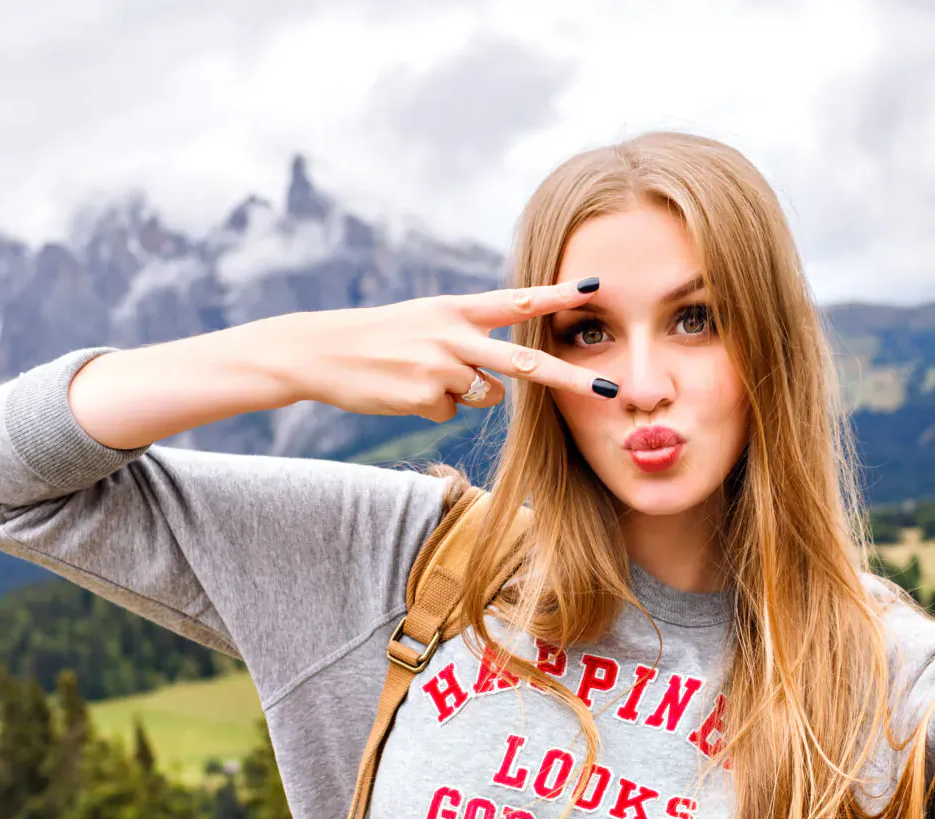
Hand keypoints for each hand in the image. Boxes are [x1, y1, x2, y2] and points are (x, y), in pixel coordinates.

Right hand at [280, 278, 614, 423]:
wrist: (322, 351)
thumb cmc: (379, 339)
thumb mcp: (425, 322)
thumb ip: (468, 339)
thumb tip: (499, 385)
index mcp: (456, 309)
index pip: (517, 302)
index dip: (557, 295)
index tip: (594, 289)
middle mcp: (454, 333)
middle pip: (526, 362)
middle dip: (571, 379)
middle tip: (611, 391)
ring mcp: (441, 365)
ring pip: (486, 395)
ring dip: (461, 394)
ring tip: (417, 375)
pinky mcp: (426, 395)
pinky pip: (451, 413)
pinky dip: (431, 408)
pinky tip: (402, 391)